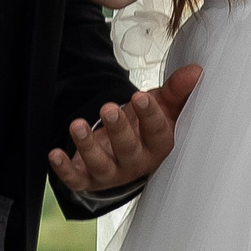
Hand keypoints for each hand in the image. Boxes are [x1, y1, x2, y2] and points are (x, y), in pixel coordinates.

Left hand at [48, 62, 201, 194]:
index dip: (150, 116)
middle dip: (119, 130)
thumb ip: (176, 90)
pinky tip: (54, 154)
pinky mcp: (89, 179)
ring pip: (101, 165)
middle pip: (129, 150)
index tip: (140, 96)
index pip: (158, 133)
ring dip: (87, 147)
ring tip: (76, 125)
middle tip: (108, 108)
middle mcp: (137, 162)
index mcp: (159, 146)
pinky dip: (64, 169)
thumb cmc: (147, 125)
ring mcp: (112, 172)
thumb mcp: (163, 105)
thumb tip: (196, 71)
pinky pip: (76, 179)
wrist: (126, 150)